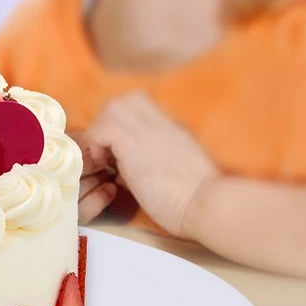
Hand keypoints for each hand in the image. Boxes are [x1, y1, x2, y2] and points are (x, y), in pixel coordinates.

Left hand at [78, 94, 219, 236]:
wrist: (208, 205)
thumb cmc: (198, 201)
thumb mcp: (178, 172)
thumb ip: (156, 162)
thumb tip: (128, 172)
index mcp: (172, 131)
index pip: (140, 106)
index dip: (123, 124)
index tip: (117, 153)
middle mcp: (161, 125)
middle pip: (124, 101)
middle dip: (108, 124)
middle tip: (108, 154)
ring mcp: (148, 133)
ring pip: (112, 108)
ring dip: (102, 132)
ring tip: (105, 160)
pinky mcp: (134, 147)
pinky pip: (104, 129)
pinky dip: (97, 143)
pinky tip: (105, 166)